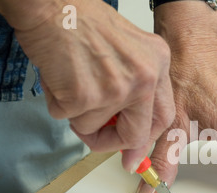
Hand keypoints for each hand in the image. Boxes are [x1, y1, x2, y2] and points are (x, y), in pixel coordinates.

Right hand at [2, 0, 175, 172]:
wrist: (54, 4)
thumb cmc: (86, 23)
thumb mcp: (130, 53)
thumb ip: (135, 92)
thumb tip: (131, 136)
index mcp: (158, 66)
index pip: (163, 118)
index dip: (146, 139)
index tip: (134, 154)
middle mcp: (144, 79)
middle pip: (135, 135)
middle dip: (111, 142)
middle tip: (97, 137)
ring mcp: (116, 89)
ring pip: (93, 127)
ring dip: (77, 113)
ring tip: (72, 81)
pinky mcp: (85, 96)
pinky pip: (68, 119)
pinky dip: (58, 103)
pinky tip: (60, 78)